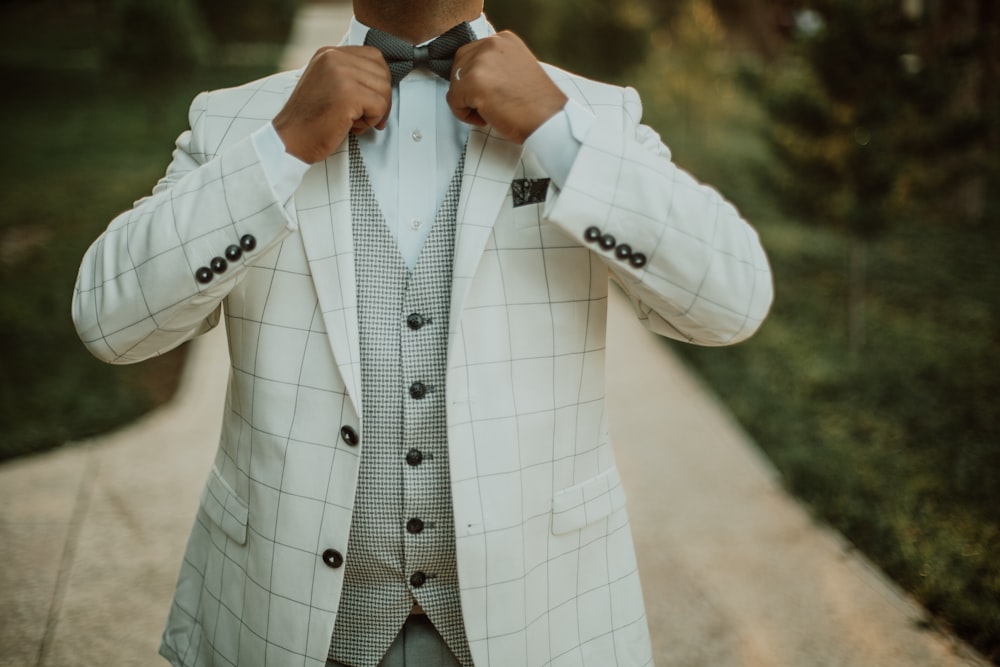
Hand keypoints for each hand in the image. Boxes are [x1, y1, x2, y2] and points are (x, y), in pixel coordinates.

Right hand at [273, 46, 391, 163]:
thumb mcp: (327, 84)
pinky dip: (372, 121)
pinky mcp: (348, 94)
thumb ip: (349, 76)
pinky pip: (380, 106)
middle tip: (366, 116)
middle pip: (382, 72)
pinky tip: (352, 126)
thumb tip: (382, 81)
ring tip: (354, 121)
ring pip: (384, 89)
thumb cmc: (310, 120)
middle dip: (381, 98)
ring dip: (376, 111)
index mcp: (329, 53)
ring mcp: (341, 73)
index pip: (374, 57)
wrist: (290, 140)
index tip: (371, 101)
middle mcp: (334, 58)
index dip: (379, 81)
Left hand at [447, 32, 567, 143]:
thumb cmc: (537, 103)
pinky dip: (464, 114)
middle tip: (487, 103)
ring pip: (455, 83)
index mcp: (503, 39)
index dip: (475, 77)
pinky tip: (486, 117)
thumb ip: (496, 65)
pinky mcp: (474, 83)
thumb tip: (474, 75)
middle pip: (459, 65)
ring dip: (467, 101)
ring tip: (490, 110)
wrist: (549, 120)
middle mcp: (491, 45)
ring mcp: (481, 62)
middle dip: (468, 88)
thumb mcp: (517, 69)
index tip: (488, 91)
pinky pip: (453, 101)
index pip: (471, 53)